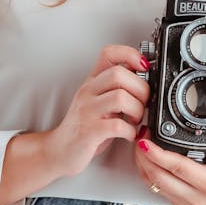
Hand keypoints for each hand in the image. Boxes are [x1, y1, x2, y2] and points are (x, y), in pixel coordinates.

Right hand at [46, 45, 150, 177]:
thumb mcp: (100, 102)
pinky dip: (130, 131)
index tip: (144, 67)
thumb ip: (117, 89)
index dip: (130, 54)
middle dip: (141, 89)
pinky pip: (117, 125)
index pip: (109, 53)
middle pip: (119, 74)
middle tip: (143, 104)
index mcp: (92, 82)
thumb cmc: (84, 128)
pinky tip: (129, 135)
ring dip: (137, 110)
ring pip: (120, 97)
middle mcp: (88, 92)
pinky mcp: (89, 132)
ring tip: (135, 121)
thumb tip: (146, 80)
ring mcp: (87, 111)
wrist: (59, 151)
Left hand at [133, 128, 205, 204]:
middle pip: (158, 177)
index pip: (177, 167)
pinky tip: (147, 159)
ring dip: (142, 165)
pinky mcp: (181, 204)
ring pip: (154, 184)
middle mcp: (196, 197)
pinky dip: (148, 173)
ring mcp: (187, 203)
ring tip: (140, 145)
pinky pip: (157, 189)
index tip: (145, 141)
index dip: (157, 154)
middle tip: (139, 137)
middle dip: (143, 156)